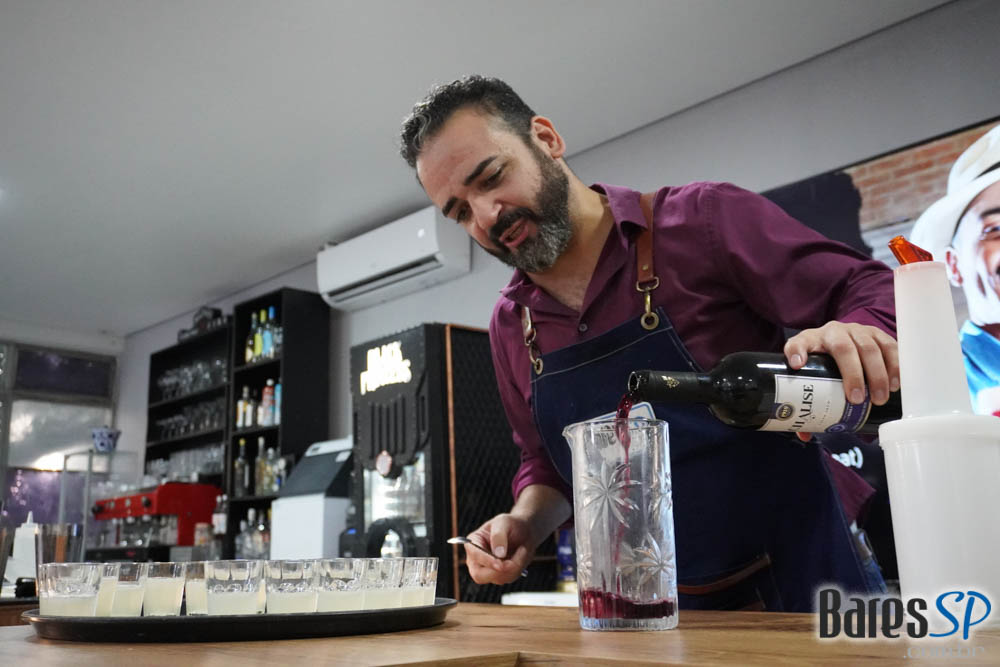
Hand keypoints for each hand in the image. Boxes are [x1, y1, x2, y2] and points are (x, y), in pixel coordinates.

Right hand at [463, 514, 534, 584]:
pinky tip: (521, 554)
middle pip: (479, 575)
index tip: (500, 564)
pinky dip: (519, 567)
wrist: (523, 531)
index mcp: (473, 543)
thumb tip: (498, 554)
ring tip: (522, 549)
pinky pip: (509, 578)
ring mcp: (487, 570)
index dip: (487, 561)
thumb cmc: (510, 524)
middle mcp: (476, 560)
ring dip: (515, 566)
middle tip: (514, 561)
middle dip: (500, 570)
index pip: (475, 555)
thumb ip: (498, 535)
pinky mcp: (499, 576)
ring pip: (498, 578)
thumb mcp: (504, 522)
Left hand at [784, 321, 899, 441]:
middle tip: (857, 399)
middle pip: (843, 348)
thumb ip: (808, 401)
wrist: (839, 339)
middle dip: (852, 374)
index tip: (796, 365)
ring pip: (869, 347)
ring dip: (877, 374)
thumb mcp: (812, 375)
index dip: (797, 351)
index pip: (799, 343)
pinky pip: (889, 346)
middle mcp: (833, 332)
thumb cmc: (822, 362)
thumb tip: (805, 433)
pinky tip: (895, 384)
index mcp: (811, 340)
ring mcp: (857, 331)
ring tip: (880, 398)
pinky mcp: (877, 334)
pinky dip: (894, 365)